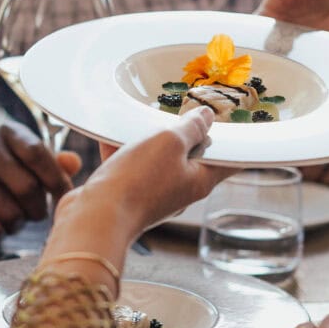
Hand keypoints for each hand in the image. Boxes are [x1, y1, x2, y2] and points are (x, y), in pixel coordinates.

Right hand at [0, 121, 80, 239]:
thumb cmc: (14, 171)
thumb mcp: (36, 161)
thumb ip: (58, 163)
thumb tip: (72, 162)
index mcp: (8, 131)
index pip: (37, 154)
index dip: (56, 180)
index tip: (65, 197)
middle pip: (26, 187)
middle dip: (39, 208)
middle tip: (38, 213)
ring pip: (8, 212)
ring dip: (19, 223)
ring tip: (17, 218)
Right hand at [65, 108, 233, 237]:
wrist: (95, 218)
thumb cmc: (138, 181)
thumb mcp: (169, 142)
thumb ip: (190, 127)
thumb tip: (206, 117)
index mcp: (199, 181)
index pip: (228, 160)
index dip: (233, 139)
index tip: (232, 120)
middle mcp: (179, 190)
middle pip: (191, 156)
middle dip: (184, 133)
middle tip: (181, 109)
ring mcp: (152, 194)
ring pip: (156, 159)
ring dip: (148, 139)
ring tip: (139, 117)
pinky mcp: (127, 195)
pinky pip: (129, 166)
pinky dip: (123, 150)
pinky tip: (111, 133)